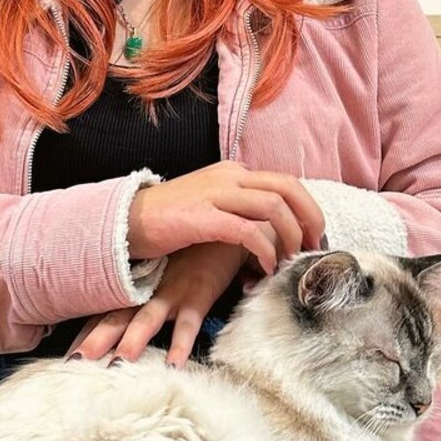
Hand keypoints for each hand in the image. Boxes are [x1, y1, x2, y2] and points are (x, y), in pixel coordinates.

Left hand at [66, 241, 249, 365]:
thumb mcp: (163, 271)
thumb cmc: (191, 251)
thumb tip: (125, 326)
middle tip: (77, 364)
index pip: (104, 312)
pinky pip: (188, 323)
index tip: (68, 357)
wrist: (221, 226)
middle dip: (95, 340)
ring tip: (118, 363)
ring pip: (146, 319)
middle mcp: (149, 290)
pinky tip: (173, 364)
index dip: (85, 334)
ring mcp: (172, 291)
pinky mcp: (199, 293)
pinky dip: (180, 344)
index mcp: (138, 287)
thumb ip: (146, 295)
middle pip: (116, 318)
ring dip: (132, 340)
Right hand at [128, 162, 325, 274]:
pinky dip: (264, 250)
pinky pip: (248, 231)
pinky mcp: (203, 217)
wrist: (126, 223)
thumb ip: (239, 209)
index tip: (313, 236)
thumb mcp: (210, 206)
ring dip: (289, 236)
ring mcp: (215, 194)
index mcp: (232, 172)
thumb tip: (270, 230)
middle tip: (314, 247)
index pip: (284, 182)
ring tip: (290, 260)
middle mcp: (228, 177)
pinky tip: (265, 268)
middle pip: (287, 188)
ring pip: (273, 206)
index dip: (307, 208)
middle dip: (309, 218)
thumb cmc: (169, 222)